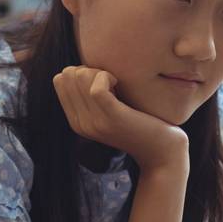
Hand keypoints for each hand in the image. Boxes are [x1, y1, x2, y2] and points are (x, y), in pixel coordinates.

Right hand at [53, 66, 187, 172]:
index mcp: (76, 121)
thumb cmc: (140, 124)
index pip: (60, 80)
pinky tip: (119, 84)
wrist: (162, 152)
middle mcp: (81, 124)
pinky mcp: (112, 118)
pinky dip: (106, 76)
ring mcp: (95, 122)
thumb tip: (82, 69)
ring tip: (116, 84)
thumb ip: (93, 97)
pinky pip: (96, 87)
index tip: (102, 81)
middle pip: (68, 75)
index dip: (81, 71)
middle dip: (88, 68)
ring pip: (80, 77)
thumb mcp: (110, 112)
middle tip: (111, 81)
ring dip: (99, 71)